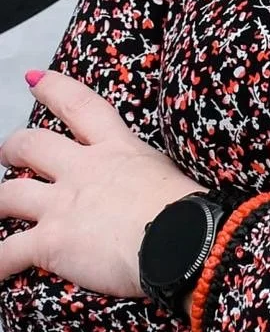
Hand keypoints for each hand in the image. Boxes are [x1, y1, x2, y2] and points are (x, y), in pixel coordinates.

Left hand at [0, 70, 206, 297]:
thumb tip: (156, 188)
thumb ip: (148, 174)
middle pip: (33, 145)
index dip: (54, 88)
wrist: (180, 239)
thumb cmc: (188, 210)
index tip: (36, 79)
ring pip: (10, 195)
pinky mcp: (51, 242)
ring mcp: (63, 204)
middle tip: (8, 152)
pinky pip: (7, 253)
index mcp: (116, 148)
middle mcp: (83, 169)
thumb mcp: (169, 173)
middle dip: (14, 147)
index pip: (79, 105)